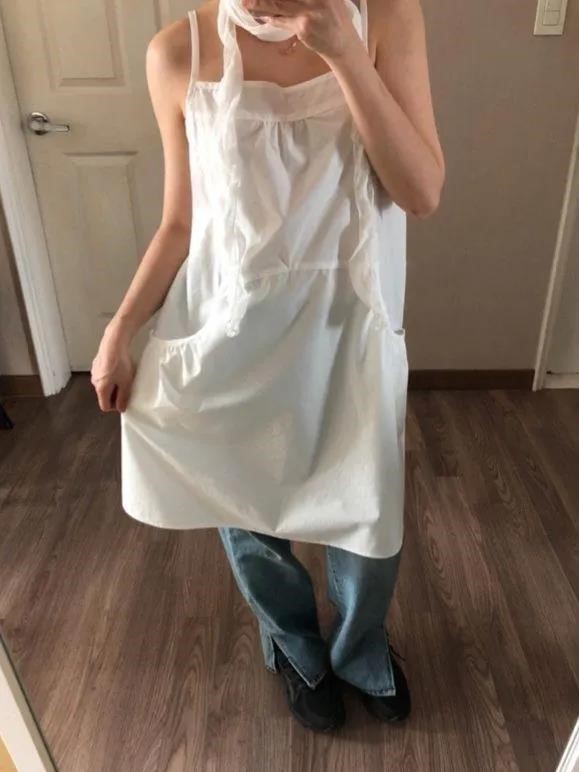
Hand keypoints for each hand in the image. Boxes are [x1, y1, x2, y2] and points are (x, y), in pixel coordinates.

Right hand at [91, 329, 135, 412]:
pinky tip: (119, 368)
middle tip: (127, 386)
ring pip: (105, 385)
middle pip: (105, 395)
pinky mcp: (97, 365)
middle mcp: (95, 382)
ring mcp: (95, 373)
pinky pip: (104, 375)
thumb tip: (121, 408)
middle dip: (116, 394)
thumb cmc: (119, 362)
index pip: (105, 406)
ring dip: (114, 384)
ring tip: (124, 375)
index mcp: (101, 389)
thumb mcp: (126, 383)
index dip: (115, 406)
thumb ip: (123, 397)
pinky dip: (111, 375)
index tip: (124, 401)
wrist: (114, 343)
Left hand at [242, 0, 359, 58]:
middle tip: (246, 0)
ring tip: (246, 4)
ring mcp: (309, 11)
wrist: (343, 42)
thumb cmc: (334, 15)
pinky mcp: (302, 27)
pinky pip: (281, 20)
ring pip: (278, 4)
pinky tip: (260, 14)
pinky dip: (270, 17)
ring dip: (260, 4)